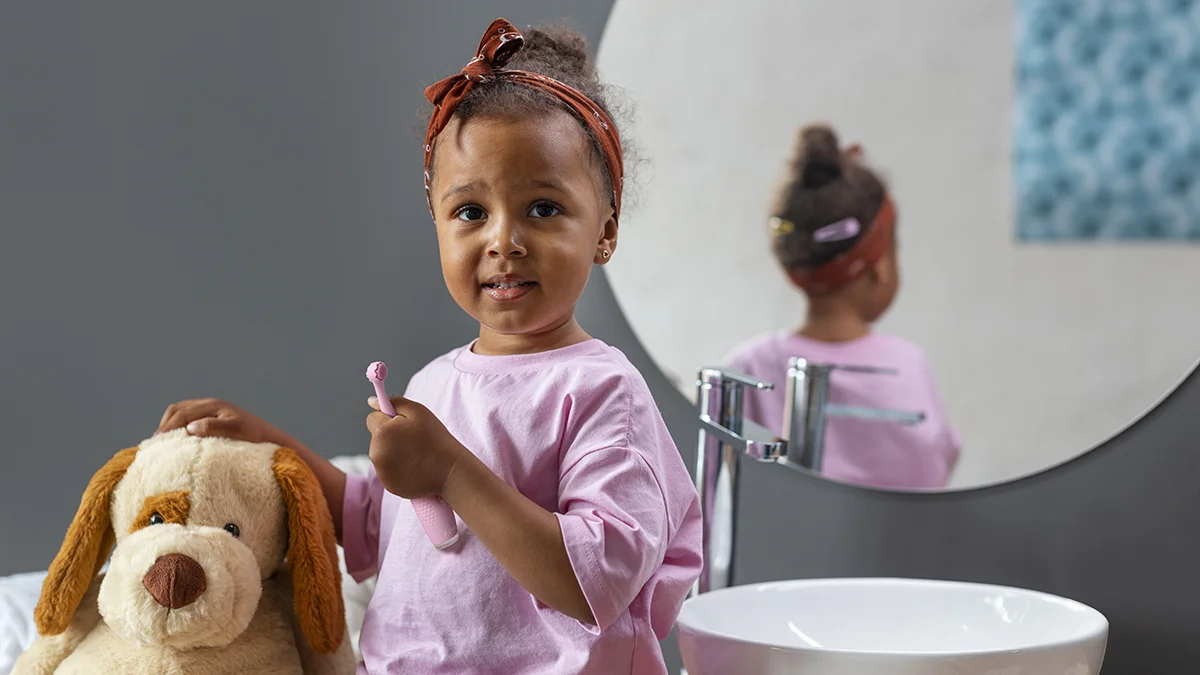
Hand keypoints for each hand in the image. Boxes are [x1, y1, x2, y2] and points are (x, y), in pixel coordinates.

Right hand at [156, 398, 288, 445]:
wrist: (270, 438)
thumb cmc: (255, 436)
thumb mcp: (236, 431)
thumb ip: (213, 427)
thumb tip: (190, 427)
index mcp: (213, 405)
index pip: (182, 413)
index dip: (168, 427)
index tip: (157, 441)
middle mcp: (211, 405)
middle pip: (178, 409)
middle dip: (165, 424)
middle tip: (157, 442)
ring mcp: (212, 411)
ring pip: (182, 413)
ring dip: (171, 424)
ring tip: (164, 441)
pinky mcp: (214, 419)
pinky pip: (190, 418)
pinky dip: (179, 426)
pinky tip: (178, 440)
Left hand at [366, 396, 464, 498]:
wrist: (450, 472)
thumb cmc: (436, 439)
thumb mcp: (418, 412)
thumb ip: (394, 402)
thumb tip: (372, 401)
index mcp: (382, 433)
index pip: (372, 418)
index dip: (388, 418)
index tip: (403, 424)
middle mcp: (376, 453)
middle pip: (376, 437)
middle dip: (390, 436)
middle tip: (413, 440)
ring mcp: (381, 471)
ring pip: (382, 454)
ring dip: (393, 452)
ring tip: (416, 454)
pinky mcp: (388, 484)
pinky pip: (388, 470)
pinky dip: (398, 468)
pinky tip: (415, 467)